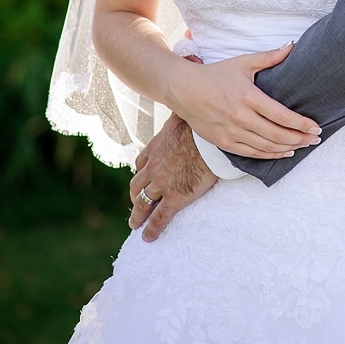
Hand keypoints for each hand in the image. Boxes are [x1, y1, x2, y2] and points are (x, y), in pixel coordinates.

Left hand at [129, 113, 217, 241]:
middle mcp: (153, 167)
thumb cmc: (200, 125)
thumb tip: (185, 106)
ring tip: (135, 223)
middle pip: (137, 185)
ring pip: (142, 203)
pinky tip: (148, 237)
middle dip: (135, 195)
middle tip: (136, 204)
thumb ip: (180, 116)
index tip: (142, 178)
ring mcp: (161, 184)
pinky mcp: (174, 197)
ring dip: (137, 214)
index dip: (141, 173)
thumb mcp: (183, 116)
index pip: (141, 163)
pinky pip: (159, 218)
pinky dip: (151, 229)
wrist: (209, 139)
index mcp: (155, 148)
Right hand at [170, 42, 322, 157]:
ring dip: (287, 148)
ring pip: (266, 147)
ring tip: (303, 146)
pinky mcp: (223, 142)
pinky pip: (251, 153)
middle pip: (277, 134)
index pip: (281, 115)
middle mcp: (241, 117)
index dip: (301, 124)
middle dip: (299, 139)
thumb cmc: (215, 74)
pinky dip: (269, 155)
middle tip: (315, 139)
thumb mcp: (242, 63)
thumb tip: (291, 46)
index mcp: (248, 97)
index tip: (316, 127)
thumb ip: (269, 57)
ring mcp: (231, 132)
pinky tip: (282, 152)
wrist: (183, 89)